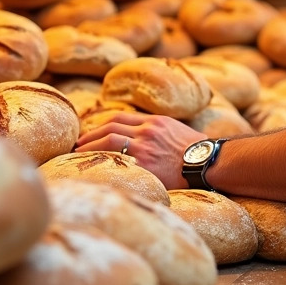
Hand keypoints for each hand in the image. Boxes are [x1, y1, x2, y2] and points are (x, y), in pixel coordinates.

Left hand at [75, 113, 206, 189]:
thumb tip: (150, 138)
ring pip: (109, 140)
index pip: (120, 118)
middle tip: (78, 143)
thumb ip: (160, 131)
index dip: (102, 125)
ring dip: (90, 145)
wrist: (207, 162)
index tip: (91, 131)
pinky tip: (94, 166)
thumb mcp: (177, 131)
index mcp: (154, 121)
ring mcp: (144, 146)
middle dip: (91, 134)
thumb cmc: (197, 151)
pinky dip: (102, 161)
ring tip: (79, 153)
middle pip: (110, 127)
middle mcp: (146, 130)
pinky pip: (117, 159)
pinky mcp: (144, 163)